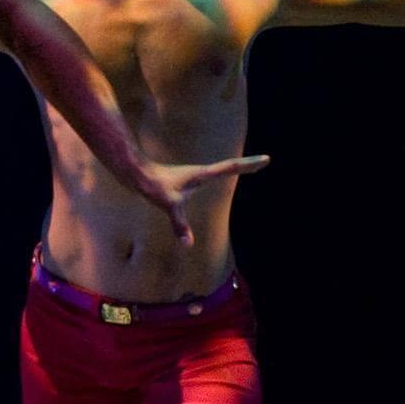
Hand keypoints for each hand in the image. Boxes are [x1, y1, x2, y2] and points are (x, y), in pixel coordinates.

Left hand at [139, 155, 270, 244]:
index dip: (248, 165)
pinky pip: (211, 173)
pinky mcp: (188, 178)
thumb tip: (188, 244)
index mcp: (202, 174)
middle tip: (264, 161)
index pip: (230, 167)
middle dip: (247, 164)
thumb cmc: (154, 186)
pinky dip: (222, 172)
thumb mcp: (169, 205)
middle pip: (230, 166)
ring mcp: (195, 174)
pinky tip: (221, 175)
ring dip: (237, 166)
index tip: (266, 159)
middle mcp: (201, 172)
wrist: (138, 174)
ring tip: (251, 166)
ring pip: (221, 168)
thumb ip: (179, 225)